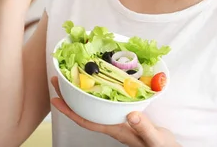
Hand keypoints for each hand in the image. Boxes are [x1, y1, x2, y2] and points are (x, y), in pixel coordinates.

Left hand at [50, 76, 179, 146]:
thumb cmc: (160, 146)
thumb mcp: (154, 138)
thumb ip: (143, 127)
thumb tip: (131, 114)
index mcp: (115, 129)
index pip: (87, 121)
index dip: (70, 111)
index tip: (56, 99)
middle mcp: (112, 123)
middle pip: (85, 110)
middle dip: (69, 97)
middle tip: (58, 79)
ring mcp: (118, 118)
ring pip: (93, 105)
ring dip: (81, 92)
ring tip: (70, 77)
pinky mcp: (125, 113)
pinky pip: (106, 101)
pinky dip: (98, 91)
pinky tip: (98, 82)